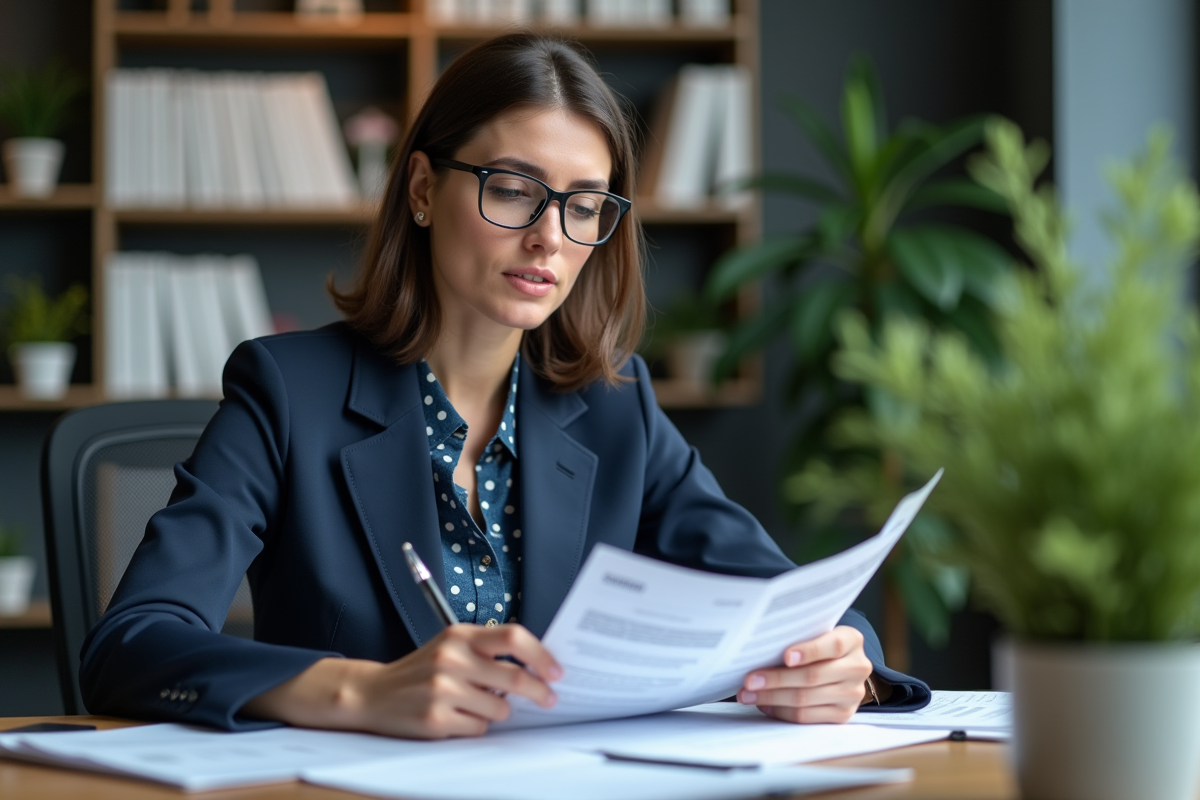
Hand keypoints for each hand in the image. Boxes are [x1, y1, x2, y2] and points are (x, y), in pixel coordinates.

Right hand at [242, 623, 561, 738]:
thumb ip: (486, 649)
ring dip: (497, 712)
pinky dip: (475, 726)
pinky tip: (456, 717)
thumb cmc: (421, 670)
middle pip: (515, 676)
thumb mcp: (450, 645)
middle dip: (538, 691)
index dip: (541, 655)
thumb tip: (537, 666)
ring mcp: (442, 689)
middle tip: (548, 699)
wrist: (372, 693)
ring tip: (474, 705)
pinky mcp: (436, 719)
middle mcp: (451, 658)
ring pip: (500, 709)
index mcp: (459, 635)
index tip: (557, 671)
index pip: (513, 637)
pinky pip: (479, 729)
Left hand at [736, 625, 872, 723]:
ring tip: (748, 694)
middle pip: (812, 676)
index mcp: (852, 640)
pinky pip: (806, 717)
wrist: (840, 666)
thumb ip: (798, 638)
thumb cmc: (819, 645)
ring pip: (805, 699)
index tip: (786, 656)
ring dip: (772, 698)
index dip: (808, 651)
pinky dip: (781, 711)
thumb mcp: (816, 634)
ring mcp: (852, 694)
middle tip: (749, 680)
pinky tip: (765, 705)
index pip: (833, 645)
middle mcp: (857, 667)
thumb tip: (760, 649)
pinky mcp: (843, 715)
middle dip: (776, 679)